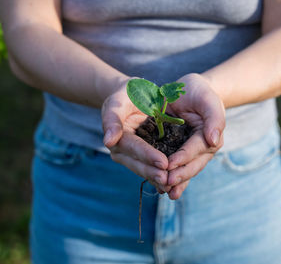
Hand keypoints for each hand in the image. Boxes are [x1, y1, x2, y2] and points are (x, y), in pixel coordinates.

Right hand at [102, 78, 171, 192]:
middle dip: (153, 172)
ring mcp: (133, 156)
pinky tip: (173, 186)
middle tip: (168, 179)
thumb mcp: (118, 100)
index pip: (133, 148)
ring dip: (157, 179)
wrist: (136, 95)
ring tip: (172, 185)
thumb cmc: (127, 94)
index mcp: (117, 137)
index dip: (148, 156)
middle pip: (138, 164)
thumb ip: (112, 118)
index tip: (163, 163)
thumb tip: (108, 141)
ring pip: (145, 170)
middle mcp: (123, 151)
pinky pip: (152, 168)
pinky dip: (160, 177)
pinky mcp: (144, 157)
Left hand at [165, 73, 225, 199]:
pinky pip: (175, 168)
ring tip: (166, 193)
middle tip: (165, 184)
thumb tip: (213, 141)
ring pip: (184, 170)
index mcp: (211, 136)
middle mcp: (202, 148)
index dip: (183, 158)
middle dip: (179, 176)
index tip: (169, 165)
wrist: (188, 91)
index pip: (197, 149)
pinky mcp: (178, 153)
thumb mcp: (208, 98)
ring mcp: (191, 153)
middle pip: (192, 165)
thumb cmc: (199, 92)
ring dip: (176, 183)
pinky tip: (161, 190)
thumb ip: (214, 118)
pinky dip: (170, 178)